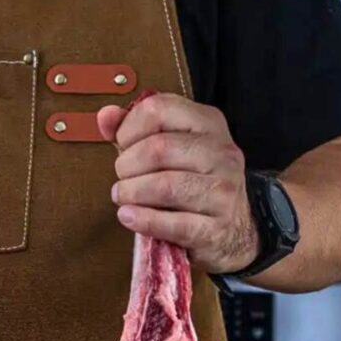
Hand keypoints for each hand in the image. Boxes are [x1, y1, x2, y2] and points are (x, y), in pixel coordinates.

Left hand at [98, 93, 258, 273]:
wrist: (235, 231)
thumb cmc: (193, 186)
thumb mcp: (168, 151)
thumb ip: (134, 133)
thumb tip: (105, 116)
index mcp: (208, 124)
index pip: (158, 109)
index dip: (129, 130)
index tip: (123, 148)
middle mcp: (221, 153)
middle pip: (158, 148)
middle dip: (127, 167)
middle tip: (122, 179)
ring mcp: (223, 191)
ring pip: (165, 185)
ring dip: (132, 193)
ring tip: (123, 198)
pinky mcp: (216, 228)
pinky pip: (173, 223)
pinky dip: (143, 220)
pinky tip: (129, 217)